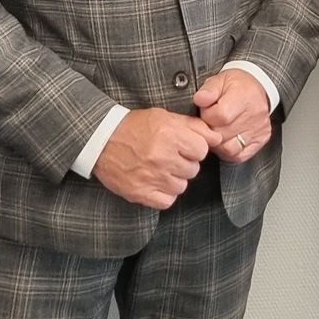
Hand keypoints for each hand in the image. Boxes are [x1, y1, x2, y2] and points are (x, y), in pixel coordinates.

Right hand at [93, 108, 213, 208]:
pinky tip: (155, 181)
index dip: (195, 147)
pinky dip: (164, 194)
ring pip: (182, 186)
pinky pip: (167, 201)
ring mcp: (151, 177)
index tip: (184, 146)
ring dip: (175, 178)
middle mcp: (161, 156)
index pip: (202, 149)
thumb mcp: (164, 116)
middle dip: (185, 162)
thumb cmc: (134, 126)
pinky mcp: (140, 193)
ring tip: (160, 168)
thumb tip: (217, 137)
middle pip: (193, 169)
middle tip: (169, 156)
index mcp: (169, 134)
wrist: (101, 139)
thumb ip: (193, 126)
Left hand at [193, 68, 271, 163]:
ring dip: (218, 143)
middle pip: (222, 134)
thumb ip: (208, 90)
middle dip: (210, 129)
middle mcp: (254, 114)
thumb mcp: (220, 79)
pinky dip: (228, 151)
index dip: (207, 115)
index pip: (220, 116)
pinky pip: (238, 156)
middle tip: (210, 121)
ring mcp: (259, 130)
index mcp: (244, 96)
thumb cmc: (237, 85)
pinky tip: (226, 139)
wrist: (257, 87)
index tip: (207, 111)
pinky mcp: (261, 140)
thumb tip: (199, 99)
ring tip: (217, 131)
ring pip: (229, 149)